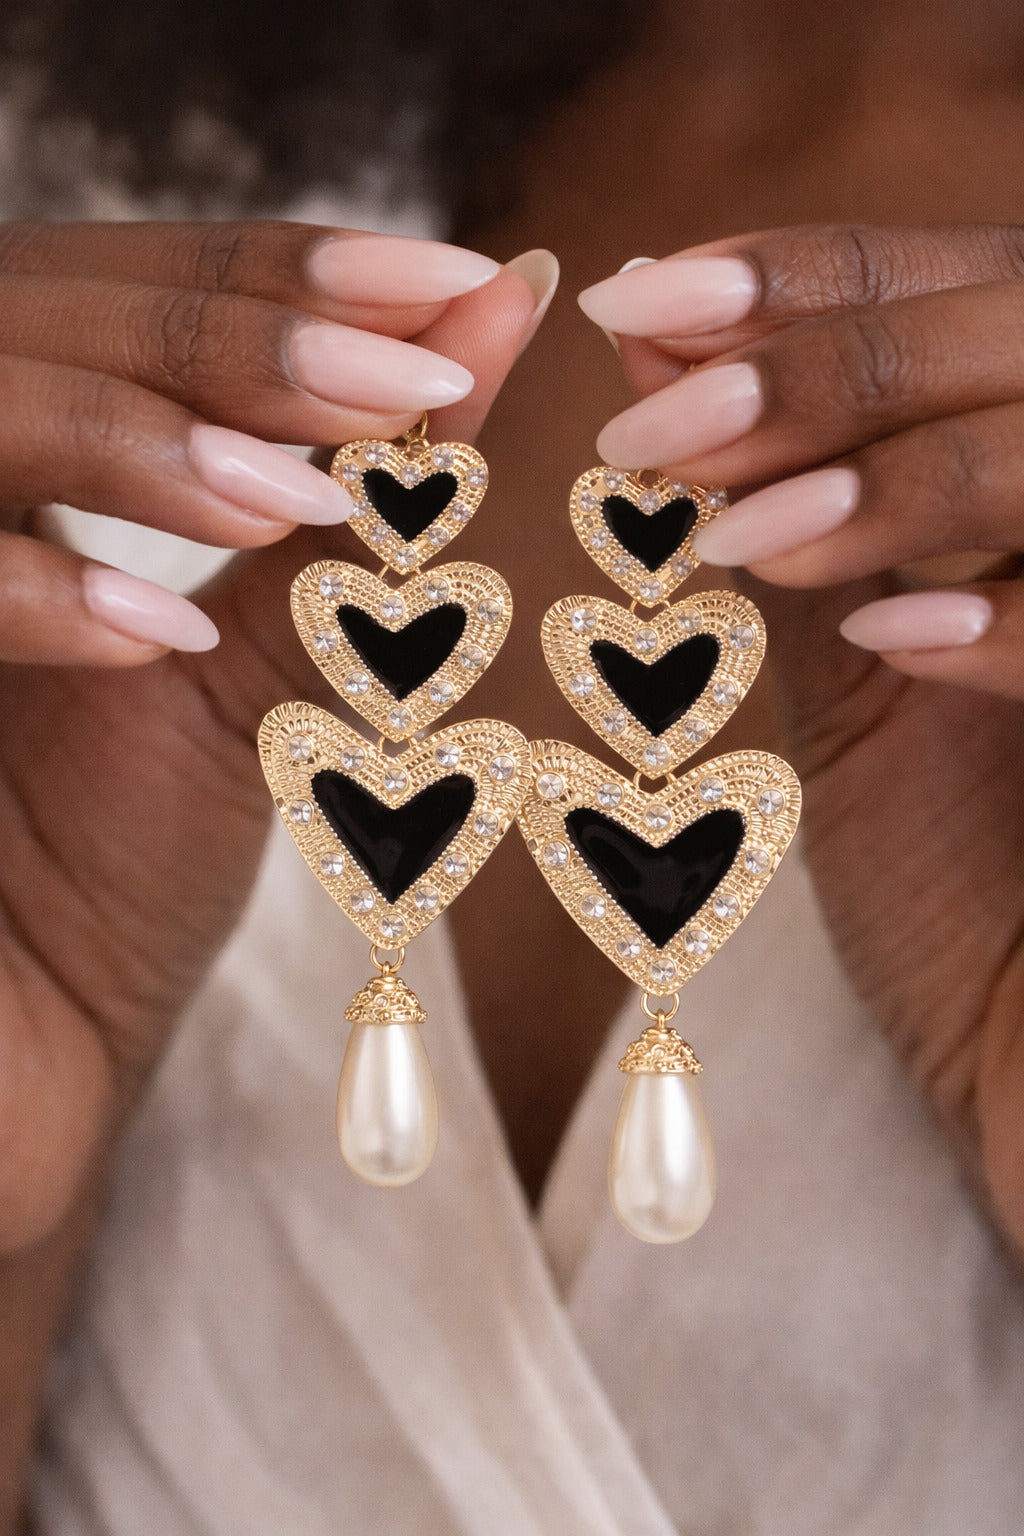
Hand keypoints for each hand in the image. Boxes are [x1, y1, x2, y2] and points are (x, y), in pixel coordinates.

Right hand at [0, 222, 544, 1251]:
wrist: (17, 1032)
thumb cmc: (128, 851)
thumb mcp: (264, 659)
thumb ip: (365, 493)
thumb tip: (506, 311)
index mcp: (23, 447)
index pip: (137, 287)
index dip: (285, 273)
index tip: (459, 284)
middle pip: (40, 304)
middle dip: (230, 331)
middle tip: (404, 374)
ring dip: (140, 436)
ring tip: (293, 497)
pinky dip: (35, 596)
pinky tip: (164, 641)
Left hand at [580, 226, 1023, 1254]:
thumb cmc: (953, 888)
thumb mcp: (855, 687)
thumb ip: (789, 517)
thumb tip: (657, 349)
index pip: (969, 289)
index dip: (816, 277)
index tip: (653, 295)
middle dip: (840, 360)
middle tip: (660, 418)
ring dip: (903, 472)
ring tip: (743, 532)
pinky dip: (1012, 619)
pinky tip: (891, 639)